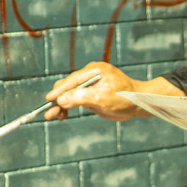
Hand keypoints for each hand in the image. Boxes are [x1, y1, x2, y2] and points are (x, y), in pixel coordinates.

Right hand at [45, 64, 180, 121]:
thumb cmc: (124, 98)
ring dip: (61, 105)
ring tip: (53, 117)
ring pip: (70, 94)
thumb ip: (81, 97)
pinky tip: (62, 116)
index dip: (60, 90)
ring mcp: (90, 84)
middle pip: (68, 86)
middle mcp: (91, 75)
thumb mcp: (102, 98)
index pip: (73, 79)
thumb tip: (61, 100)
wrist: (138, 104)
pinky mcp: (90, 94)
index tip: (49, 99)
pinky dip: (68, 107)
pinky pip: (75, 99)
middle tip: (49, 113)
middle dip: (58, 99)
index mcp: (95, 70)